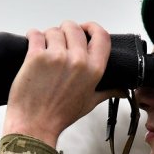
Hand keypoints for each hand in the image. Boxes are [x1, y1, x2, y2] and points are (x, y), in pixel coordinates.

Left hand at [2, 21, 116, 146]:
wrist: (35, 126)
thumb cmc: (59, 116)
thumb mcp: (89, 103)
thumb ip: (107, 92)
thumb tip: (122, 89)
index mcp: (93, 69)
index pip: (101, 36)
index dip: (92, 28)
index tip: (85, 29)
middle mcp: (77, 60)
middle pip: (75, 28)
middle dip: (66, 31)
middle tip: (59, 41)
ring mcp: (56, 57)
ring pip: (54, 31)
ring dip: (48, 36)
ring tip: (44, 48)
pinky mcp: (35, 57)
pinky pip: (35, 34)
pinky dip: (32, 36)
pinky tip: (32, 43)